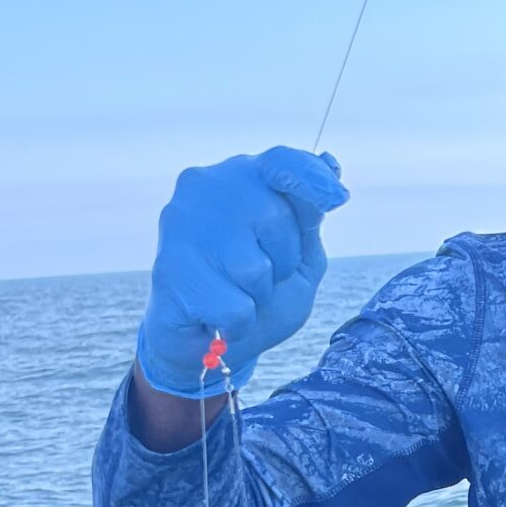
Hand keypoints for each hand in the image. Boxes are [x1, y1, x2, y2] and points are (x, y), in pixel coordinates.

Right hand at [136, 147, 346, 397]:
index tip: (336, 198)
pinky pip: (235, 307)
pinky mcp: (170, 270)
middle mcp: (205, 189)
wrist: (199, 343)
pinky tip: (217, 318)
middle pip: (274, 217)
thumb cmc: (253, 293)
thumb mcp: (297, 257)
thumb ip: (310, 219)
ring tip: (236, 294)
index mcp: (242, 177)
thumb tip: (329, 163)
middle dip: (283, 259)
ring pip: (253, 267)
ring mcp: (182, 226)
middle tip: (260, 276)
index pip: (281, 162)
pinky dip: (239, 324)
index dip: (312, 178)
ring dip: (259, 295)